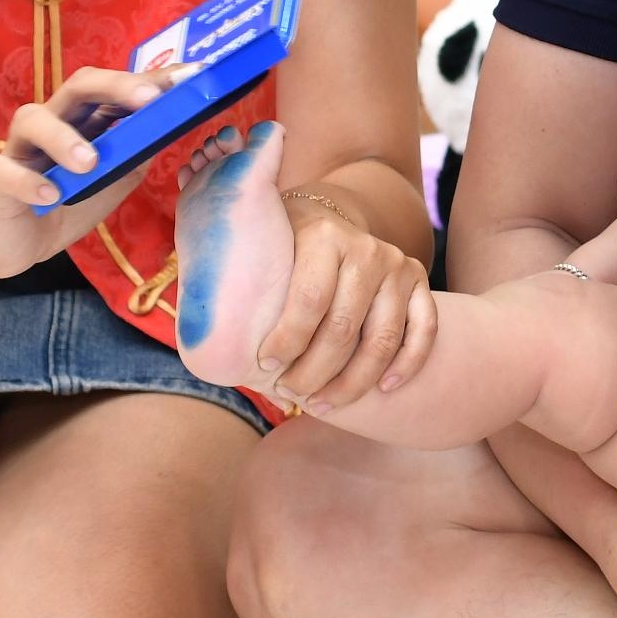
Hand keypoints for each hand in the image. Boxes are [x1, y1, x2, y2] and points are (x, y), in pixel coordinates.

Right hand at [0, 67, 171, 280]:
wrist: (15, 242)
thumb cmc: (65, 203)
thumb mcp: (112, 180)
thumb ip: (136, 154)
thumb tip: (174, 128)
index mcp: (84, 119)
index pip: (117, 88)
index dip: (152, 79)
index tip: (190, 76)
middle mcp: (52, 122)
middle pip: (78, 87)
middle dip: (115, 87)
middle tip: (148, 99)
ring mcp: (20, 148)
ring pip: (34, 120)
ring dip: (65, 138)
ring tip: (90, 162)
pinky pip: (5, 172)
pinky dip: (29, 182)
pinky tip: (51, 197)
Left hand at [249, 184, 433, 411]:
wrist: (332, 213)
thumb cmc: (279, 239)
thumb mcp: (255, 231)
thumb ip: (229, 258)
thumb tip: (193, 316)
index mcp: (321, 234)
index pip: (307, 300)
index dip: (285, 342)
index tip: (263, 368)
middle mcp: (365, 248)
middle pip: (343, 327)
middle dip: (314, 372)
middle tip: (291, 396)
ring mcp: (396, 265)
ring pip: (382, 337)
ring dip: (354, 381)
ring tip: (324, 404)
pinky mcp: (419, 282)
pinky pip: (423, 329)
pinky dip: (407, 363)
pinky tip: (386, 389)